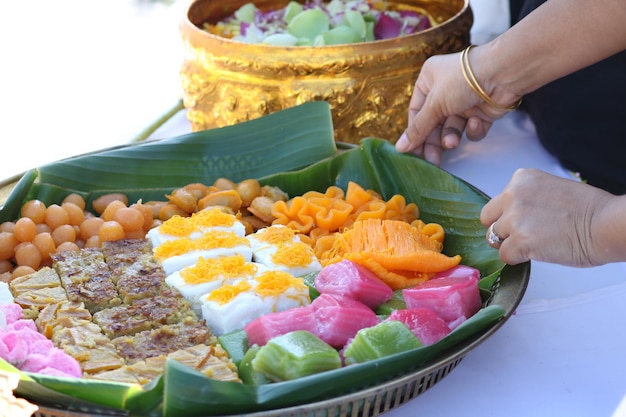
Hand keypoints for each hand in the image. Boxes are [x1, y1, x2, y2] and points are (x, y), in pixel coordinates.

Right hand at [395, 47, 513, 164]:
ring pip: (452, 128)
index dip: (414, 132)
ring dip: (452, 137)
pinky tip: (476, 122)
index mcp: (429, 81)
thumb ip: (418, 128)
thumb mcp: (435, 103)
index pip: (416, 112)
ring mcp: (463, 102)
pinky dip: (472, 129)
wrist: (502, 74)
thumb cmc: (463, 80)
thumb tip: (400, 148)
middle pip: (433, 123)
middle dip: (433, 141)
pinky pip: (471, 128)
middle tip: (432, 161)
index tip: (412, 152)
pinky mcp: (481, 111)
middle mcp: (445, 91)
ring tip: (452, 143)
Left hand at [480, 168, 615, 265]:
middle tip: (522, 236)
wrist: (606, 224)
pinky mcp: (519, 241)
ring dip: (510, 244)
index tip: (527, 220)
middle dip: (501, 229)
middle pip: (488, 218)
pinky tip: (537, 253)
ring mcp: (514, 218)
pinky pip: (504, 255)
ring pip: (494, 238)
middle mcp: (513, 195)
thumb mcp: (551, 188)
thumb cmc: (589, 210)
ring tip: (535, 244)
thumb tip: (514, 216)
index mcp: (522, 178)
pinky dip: (517, 259)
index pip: (498, 200)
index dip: (509, 214)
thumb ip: (527, 198)